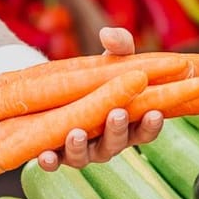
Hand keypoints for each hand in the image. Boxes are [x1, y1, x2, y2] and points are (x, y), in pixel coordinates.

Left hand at [36, 26, 164, 170]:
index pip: (145, 129)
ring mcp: (81, 151)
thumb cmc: (97, 75)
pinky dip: (49, 161)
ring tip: (76, 133)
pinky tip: (44, 156)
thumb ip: (118, 46)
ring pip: (84, 157)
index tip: (155, 112)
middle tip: (117, 113)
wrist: (59, 88)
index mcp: (127, 123)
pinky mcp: (56, 154)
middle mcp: (106, 142)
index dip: (151, 124)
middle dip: (117, 130)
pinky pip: (53, 162)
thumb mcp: (110, 58)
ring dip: (80, 147)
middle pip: (115, 144)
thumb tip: (108, 35)